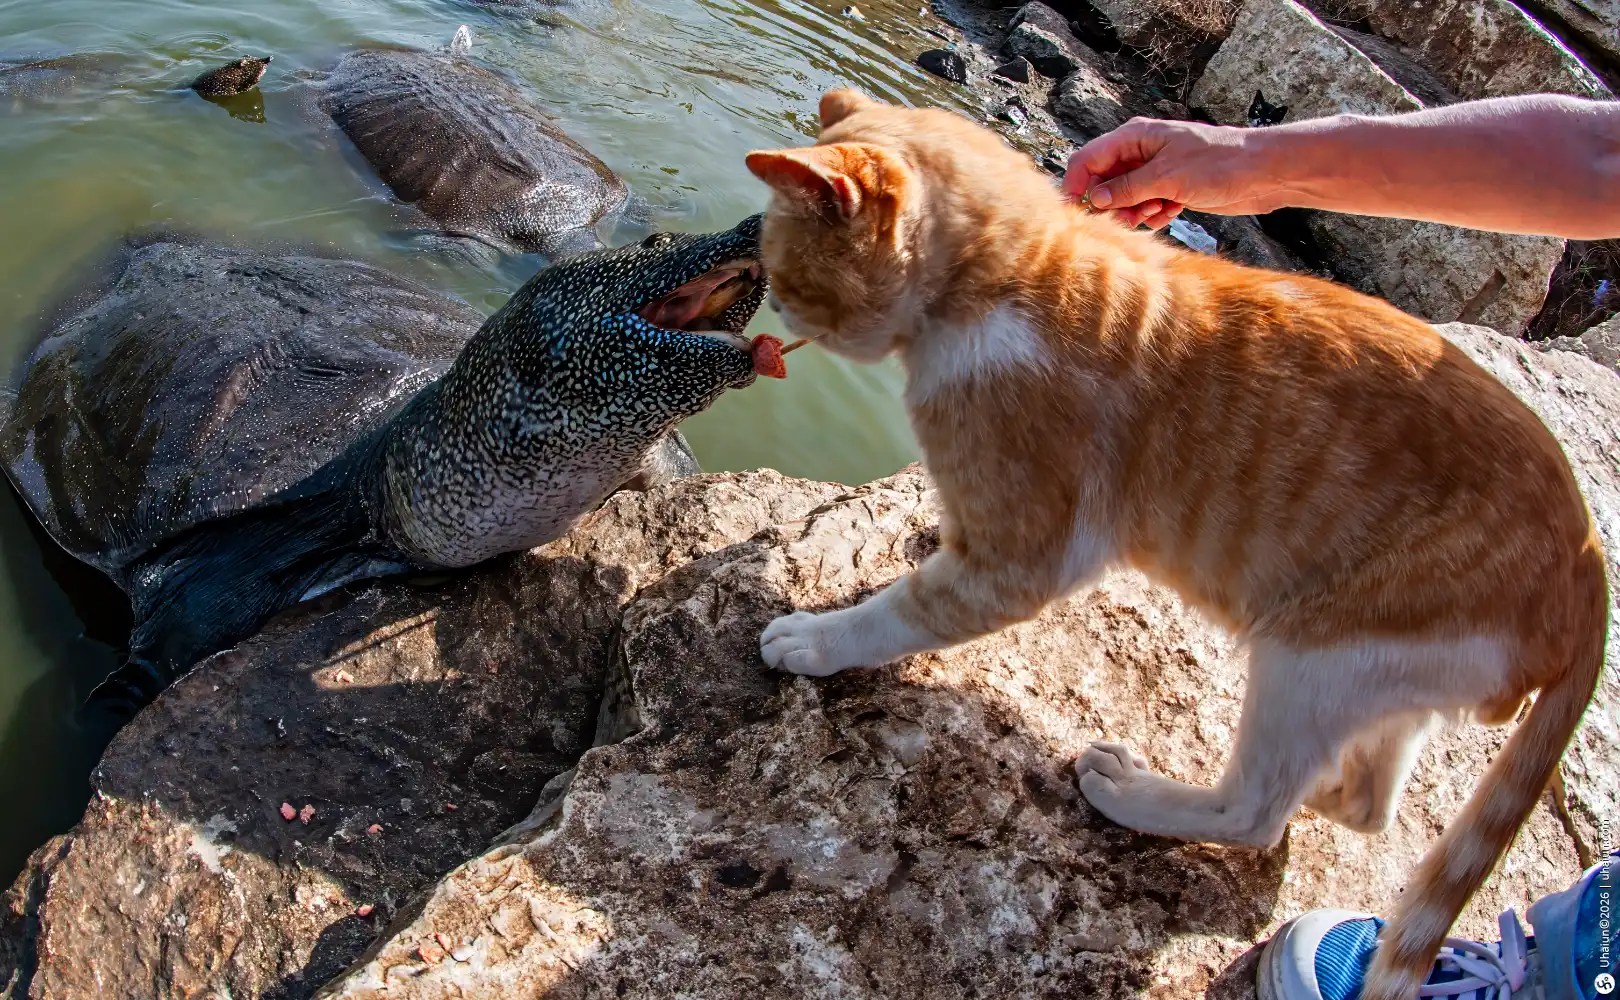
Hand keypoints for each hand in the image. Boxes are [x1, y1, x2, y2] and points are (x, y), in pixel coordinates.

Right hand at [1063, 117, 1286, 228]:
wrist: (1263, 172)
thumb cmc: (1219, 163)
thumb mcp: (1166, 177)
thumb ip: (1126, 189)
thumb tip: (1094, 199)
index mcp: (1136, 137)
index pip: (1088, 158)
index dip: (1078, 184)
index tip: (1078, 211)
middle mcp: (1142, 152)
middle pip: (1104, 181)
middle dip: (1110, 203)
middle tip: (1125, 218)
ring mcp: (1157, 171)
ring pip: (1124, 197)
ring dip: (1132, 211)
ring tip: (1154, 212)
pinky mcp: (1171, 188)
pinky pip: (1146, 206)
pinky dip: (1153, 214)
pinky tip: (1172, 212)